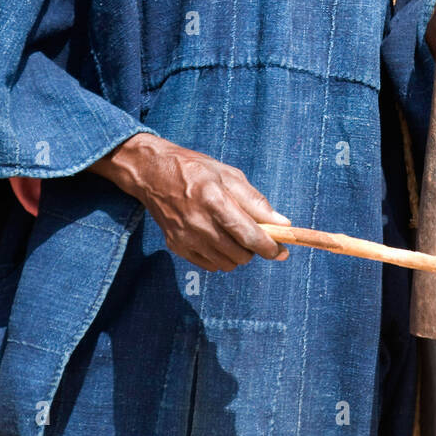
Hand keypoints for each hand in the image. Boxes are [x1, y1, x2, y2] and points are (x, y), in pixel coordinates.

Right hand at [94, 131, 291, 271]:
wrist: (153, 173)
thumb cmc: (195, 170)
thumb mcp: (229, 175)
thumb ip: (256, 201)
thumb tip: (283, 223)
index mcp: (213, 198)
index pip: (247, 233)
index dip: (268, 246)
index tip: (281, 251)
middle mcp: (198, 222)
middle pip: (239, 253)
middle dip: (254, 249)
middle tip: (255, 235)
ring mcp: (185, 237)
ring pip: (226, 264)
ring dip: (238, 254)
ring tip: (234, 234)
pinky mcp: (176, 246)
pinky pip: (209, 265)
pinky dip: (220, 257)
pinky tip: (217, 239)